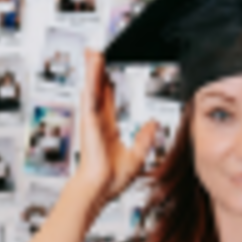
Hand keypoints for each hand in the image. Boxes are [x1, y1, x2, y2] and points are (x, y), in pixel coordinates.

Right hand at [76, 51, 156, 207]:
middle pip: (98, 90)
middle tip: (96, 54)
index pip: (108, 101)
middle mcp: (98, 123)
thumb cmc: (110, 181)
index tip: (108, 74)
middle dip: (97, 72)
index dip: (108, 85)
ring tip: (93, 52)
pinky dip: (91, 78)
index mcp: (107, 130)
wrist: (99, 190)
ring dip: (93, 70)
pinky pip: (91, 94)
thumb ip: (145, 138)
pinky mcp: (89, 120)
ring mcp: (92, 120)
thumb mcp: (137, 156)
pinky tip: (93, 65)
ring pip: (93, 88)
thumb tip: (153, 124)